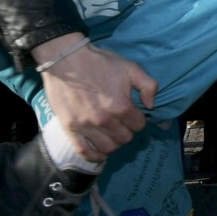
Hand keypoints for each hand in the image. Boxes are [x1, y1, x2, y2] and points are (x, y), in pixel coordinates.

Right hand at [34, 33, 156, 159]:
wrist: (65, 59)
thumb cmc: (99, 62)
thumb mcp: (130, 67)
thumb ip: (148, 85)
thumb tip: (151, 105)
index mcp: (122, 106)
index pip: (139, 125)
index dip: (138, 119)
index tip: (132, 113)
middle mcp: (105, 120)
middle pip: (125, 138)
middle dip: (127, 130)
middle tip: (121, 121)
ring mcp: (86, 127)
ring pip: (108, 148)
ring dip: (113, 142)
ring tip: (111, 133)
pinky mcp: (70, 129)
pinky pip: (84, 152)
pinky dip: (95, 156)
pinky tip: (100, 152)